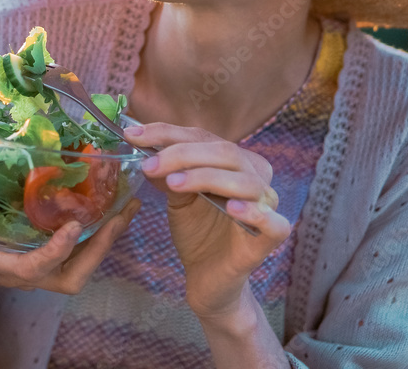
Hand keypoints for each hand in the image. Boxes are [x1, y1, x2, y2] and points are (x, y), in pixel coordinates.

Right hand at [0, 147, 139, 297]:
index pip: (31, 270)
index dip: (54, 253)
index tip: (73, 226)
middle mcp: (22, 273)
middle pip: (71, 276)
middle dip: (99, 249)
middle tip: (119, 212)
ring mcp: (37, 271)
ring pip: (81, 270)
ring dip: (106, 243)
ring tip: (126, 207)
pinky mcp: (44, 263)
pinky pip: (79, 259)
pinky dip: (98, 237)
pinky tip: (111, 207)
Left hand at [123, 124, 290, 319]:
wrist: (206, 275)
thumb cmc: (197, 230)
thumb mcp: (177, 196)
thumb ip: (170, 172)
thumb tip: (146, 147)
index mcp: (234, 161)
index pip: (203, 137)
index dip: (168, 133)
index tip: (134, 135)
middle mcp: (255, 177)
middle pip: (226, 153)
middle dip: (183, 154)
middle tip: (150, 164)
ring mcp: (267, 207)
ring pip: (245, 182)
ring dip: (206, 177)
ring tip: (173, 183)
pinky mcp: (270, 238)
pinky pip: (273, 223)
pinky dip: (254, 212)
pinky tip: (231, 208)